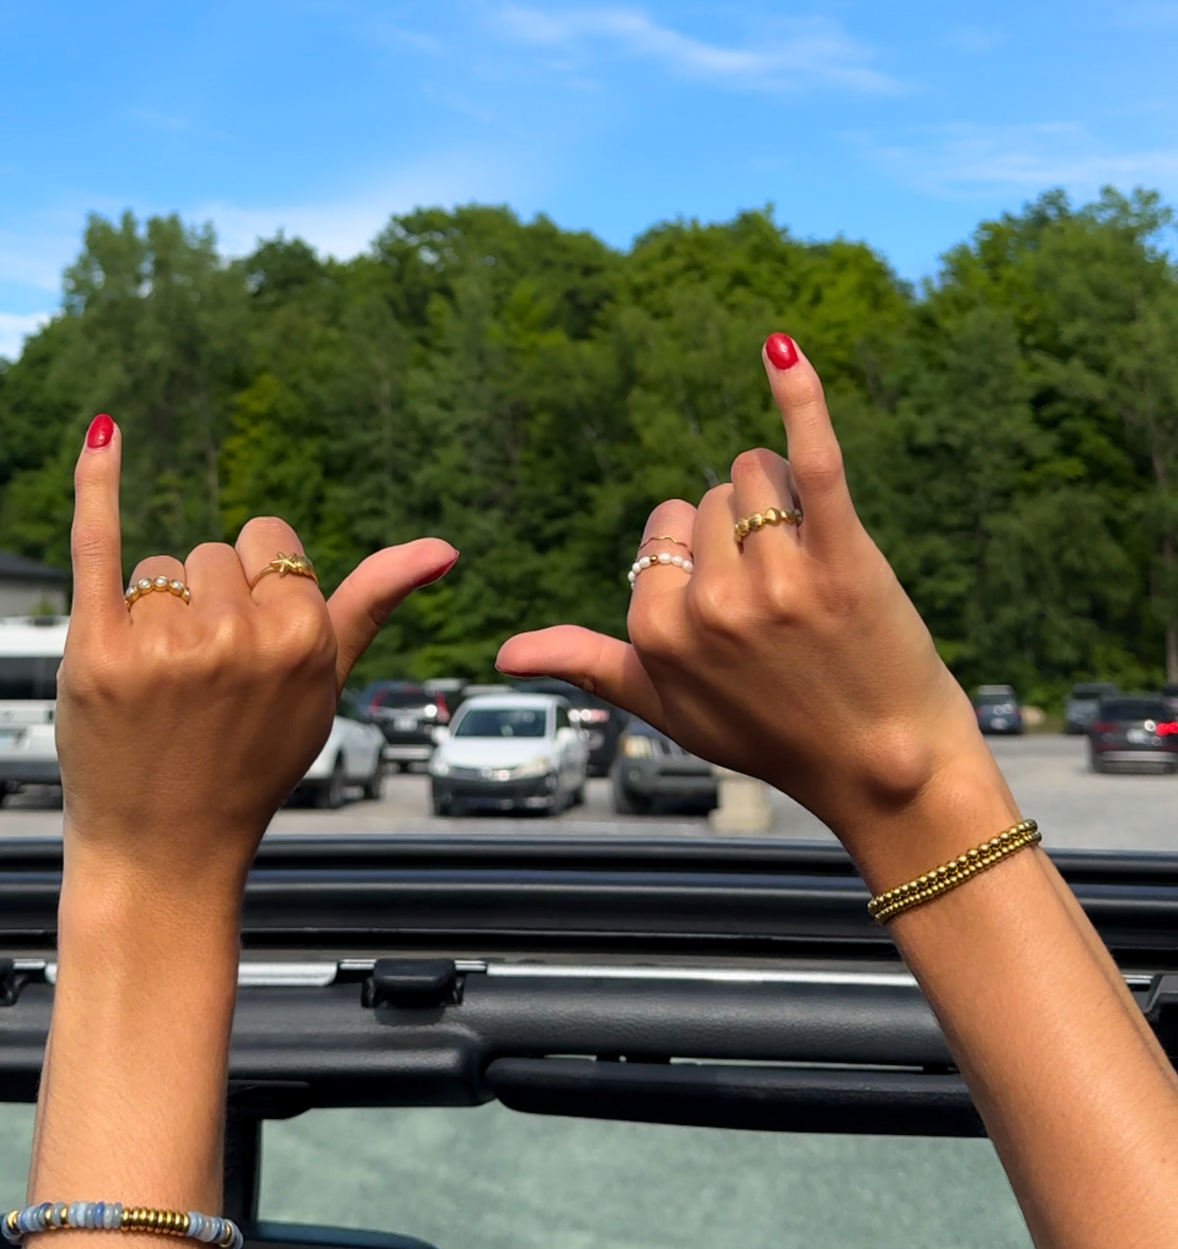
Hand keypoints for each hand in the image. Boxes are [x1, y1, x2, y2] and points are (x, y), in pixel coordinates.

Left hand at [56, 415, 456, 885]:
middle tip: (200, 684)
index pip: (269, 542)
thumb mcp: (325, 687)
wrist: (166, 847)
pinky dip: (98, 483)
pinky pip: (99, 543)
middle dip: (206, 603)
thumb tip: (443, 549)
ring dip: (155, 615)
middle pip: (213, 553)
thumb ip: (373, 605)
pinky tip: (104, 432)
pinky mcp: (96, 652)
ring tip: (159, 689)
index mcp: (305, 638)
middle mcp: (240, 636)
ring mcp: (165, 645)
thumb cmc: (251, 764)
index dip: (257, 589)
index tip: (248, 650)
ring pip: (161, 568)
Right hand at [496, 334, 989, 848]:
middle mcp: (709, 606)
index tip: (738, 610)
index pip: (665, 531)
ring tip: (817, 569)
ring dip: (785, 501)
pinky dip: (799, 398)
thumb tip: (501, 654)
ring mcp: (777, 581)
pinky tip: (781, 350)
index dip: (701, 557)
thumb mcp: (665, 708)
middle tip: (788, 603)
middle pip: (713, 500)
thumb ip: (586, 664)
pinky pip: (813, 460)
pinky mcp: (845, 558)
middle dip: (744, 533)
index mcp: (658, 633)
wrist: (882, 763)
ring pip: (758, 474)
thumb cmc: (770, 735)